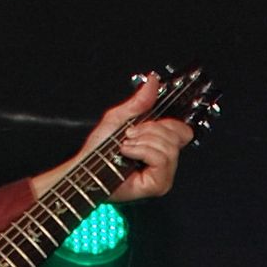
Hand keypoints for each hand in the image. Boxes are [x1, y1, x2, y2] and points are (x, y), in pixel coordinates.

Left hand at [29, 73, 194, 204]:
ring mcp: (163, 174)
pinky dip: (142, 151)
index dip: (167, 123)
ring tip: (126, 146)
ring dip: (143, 141)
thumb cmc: (98, 151)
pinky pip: (161, 159)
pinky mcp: (158, 184)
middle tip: (130, 135)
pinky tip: (128, 154)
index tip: (144, 123)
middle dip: (150, 130)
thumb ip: (139, 101)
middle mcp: (164, 160)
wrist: (85, 168)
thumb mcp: (120, 118)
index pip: (181, 130)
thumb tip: (153, 81)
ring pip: (169, 147)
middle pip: (176, 136)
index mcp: (159, 145)